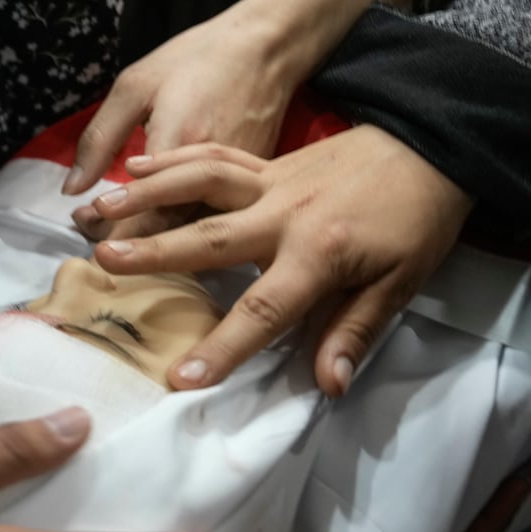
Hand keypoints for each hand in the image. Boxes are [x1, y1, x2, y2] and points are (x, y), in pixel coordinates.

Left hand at [66, 0, 413, 239]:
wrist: (266, 47)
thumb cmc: (195, 59)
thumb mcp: (135, 85)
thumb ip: (100, 139)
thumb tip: (72, 191)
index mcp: (178, 148)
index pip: (137, 215)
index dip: (105, 231)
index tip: (82, 220)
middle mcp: (213, 177)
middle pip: (165, 235)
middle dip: (124, 241)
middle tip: (94, 228)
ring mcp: (241, 185)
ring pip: (192, 236)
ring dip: (154, 240)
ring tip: (121, 226)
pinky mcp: (255, 186)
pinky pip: (214, 221)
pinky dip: (183, 228)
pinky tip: (161, 218)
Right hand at [87, 126, 473, 394]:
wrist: (431, 146)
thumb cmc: (418, 221)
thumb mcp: (401, 283)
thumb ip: (355, 331)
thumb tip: (326, 386)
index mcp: (319, 252)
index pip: (264, 309)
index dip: (224, 346)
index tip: (183, 378)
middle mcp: (283, 213)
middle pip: (210, 237)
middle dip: (156, 252)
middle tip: (104, 262)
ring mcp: (271, 181)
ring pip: (200, 184)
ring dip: (148, 194)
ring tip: (99, 210)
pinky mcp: (268, 161)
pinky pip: (215, 157)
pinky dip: (173, 159)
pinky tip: (133, 165)